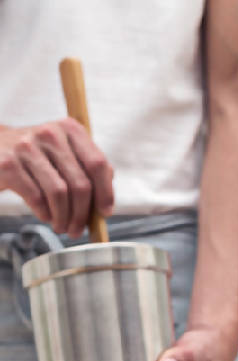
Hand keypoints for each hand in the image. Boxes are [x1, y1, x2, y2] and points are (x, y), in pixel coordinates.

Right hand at [0, 119, 113, 235]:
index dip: (105, 193)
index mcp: (70, 129)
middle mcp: (50, 133)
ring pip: (59, 193)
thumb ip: (88, 172)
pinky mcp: (7, 163)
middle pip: (80, 184)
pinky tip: (45, 216)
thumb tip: (104, 207)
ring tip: (62, 227)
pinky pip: (36, 197)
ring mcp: (26, 146)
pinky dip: (45, 213)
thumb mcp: (65, 155)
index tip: (104, 214)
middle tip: (78, 231)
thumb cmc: (39, 159)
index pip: (98, 164)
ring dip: (64, 218)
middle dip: (83, 215)